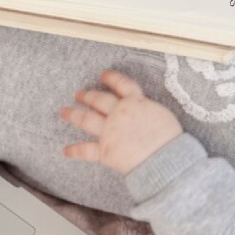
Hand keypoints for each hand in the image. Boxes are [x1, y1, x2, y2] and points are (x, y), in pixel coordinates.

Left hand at [61, 71, 182, 174]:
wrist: (164, 159)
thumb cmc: (169, 139)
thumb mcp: (162, 114)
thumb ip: (147, 109)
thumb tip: (142, 110)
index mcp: (136, 102)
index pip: (121, 85)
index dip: (111, 78)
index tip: (103, 75)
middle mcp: (119, 113)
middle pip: (99, 100)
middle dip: (88, 96)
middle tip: (79, 94)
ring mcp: (109, 132)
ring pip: (86, 120)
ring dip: (74, 114)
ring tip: (64, 112)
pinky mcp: (105, 151)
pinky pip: (86, 150)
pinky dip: (75, 151)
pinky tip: (66, 151)